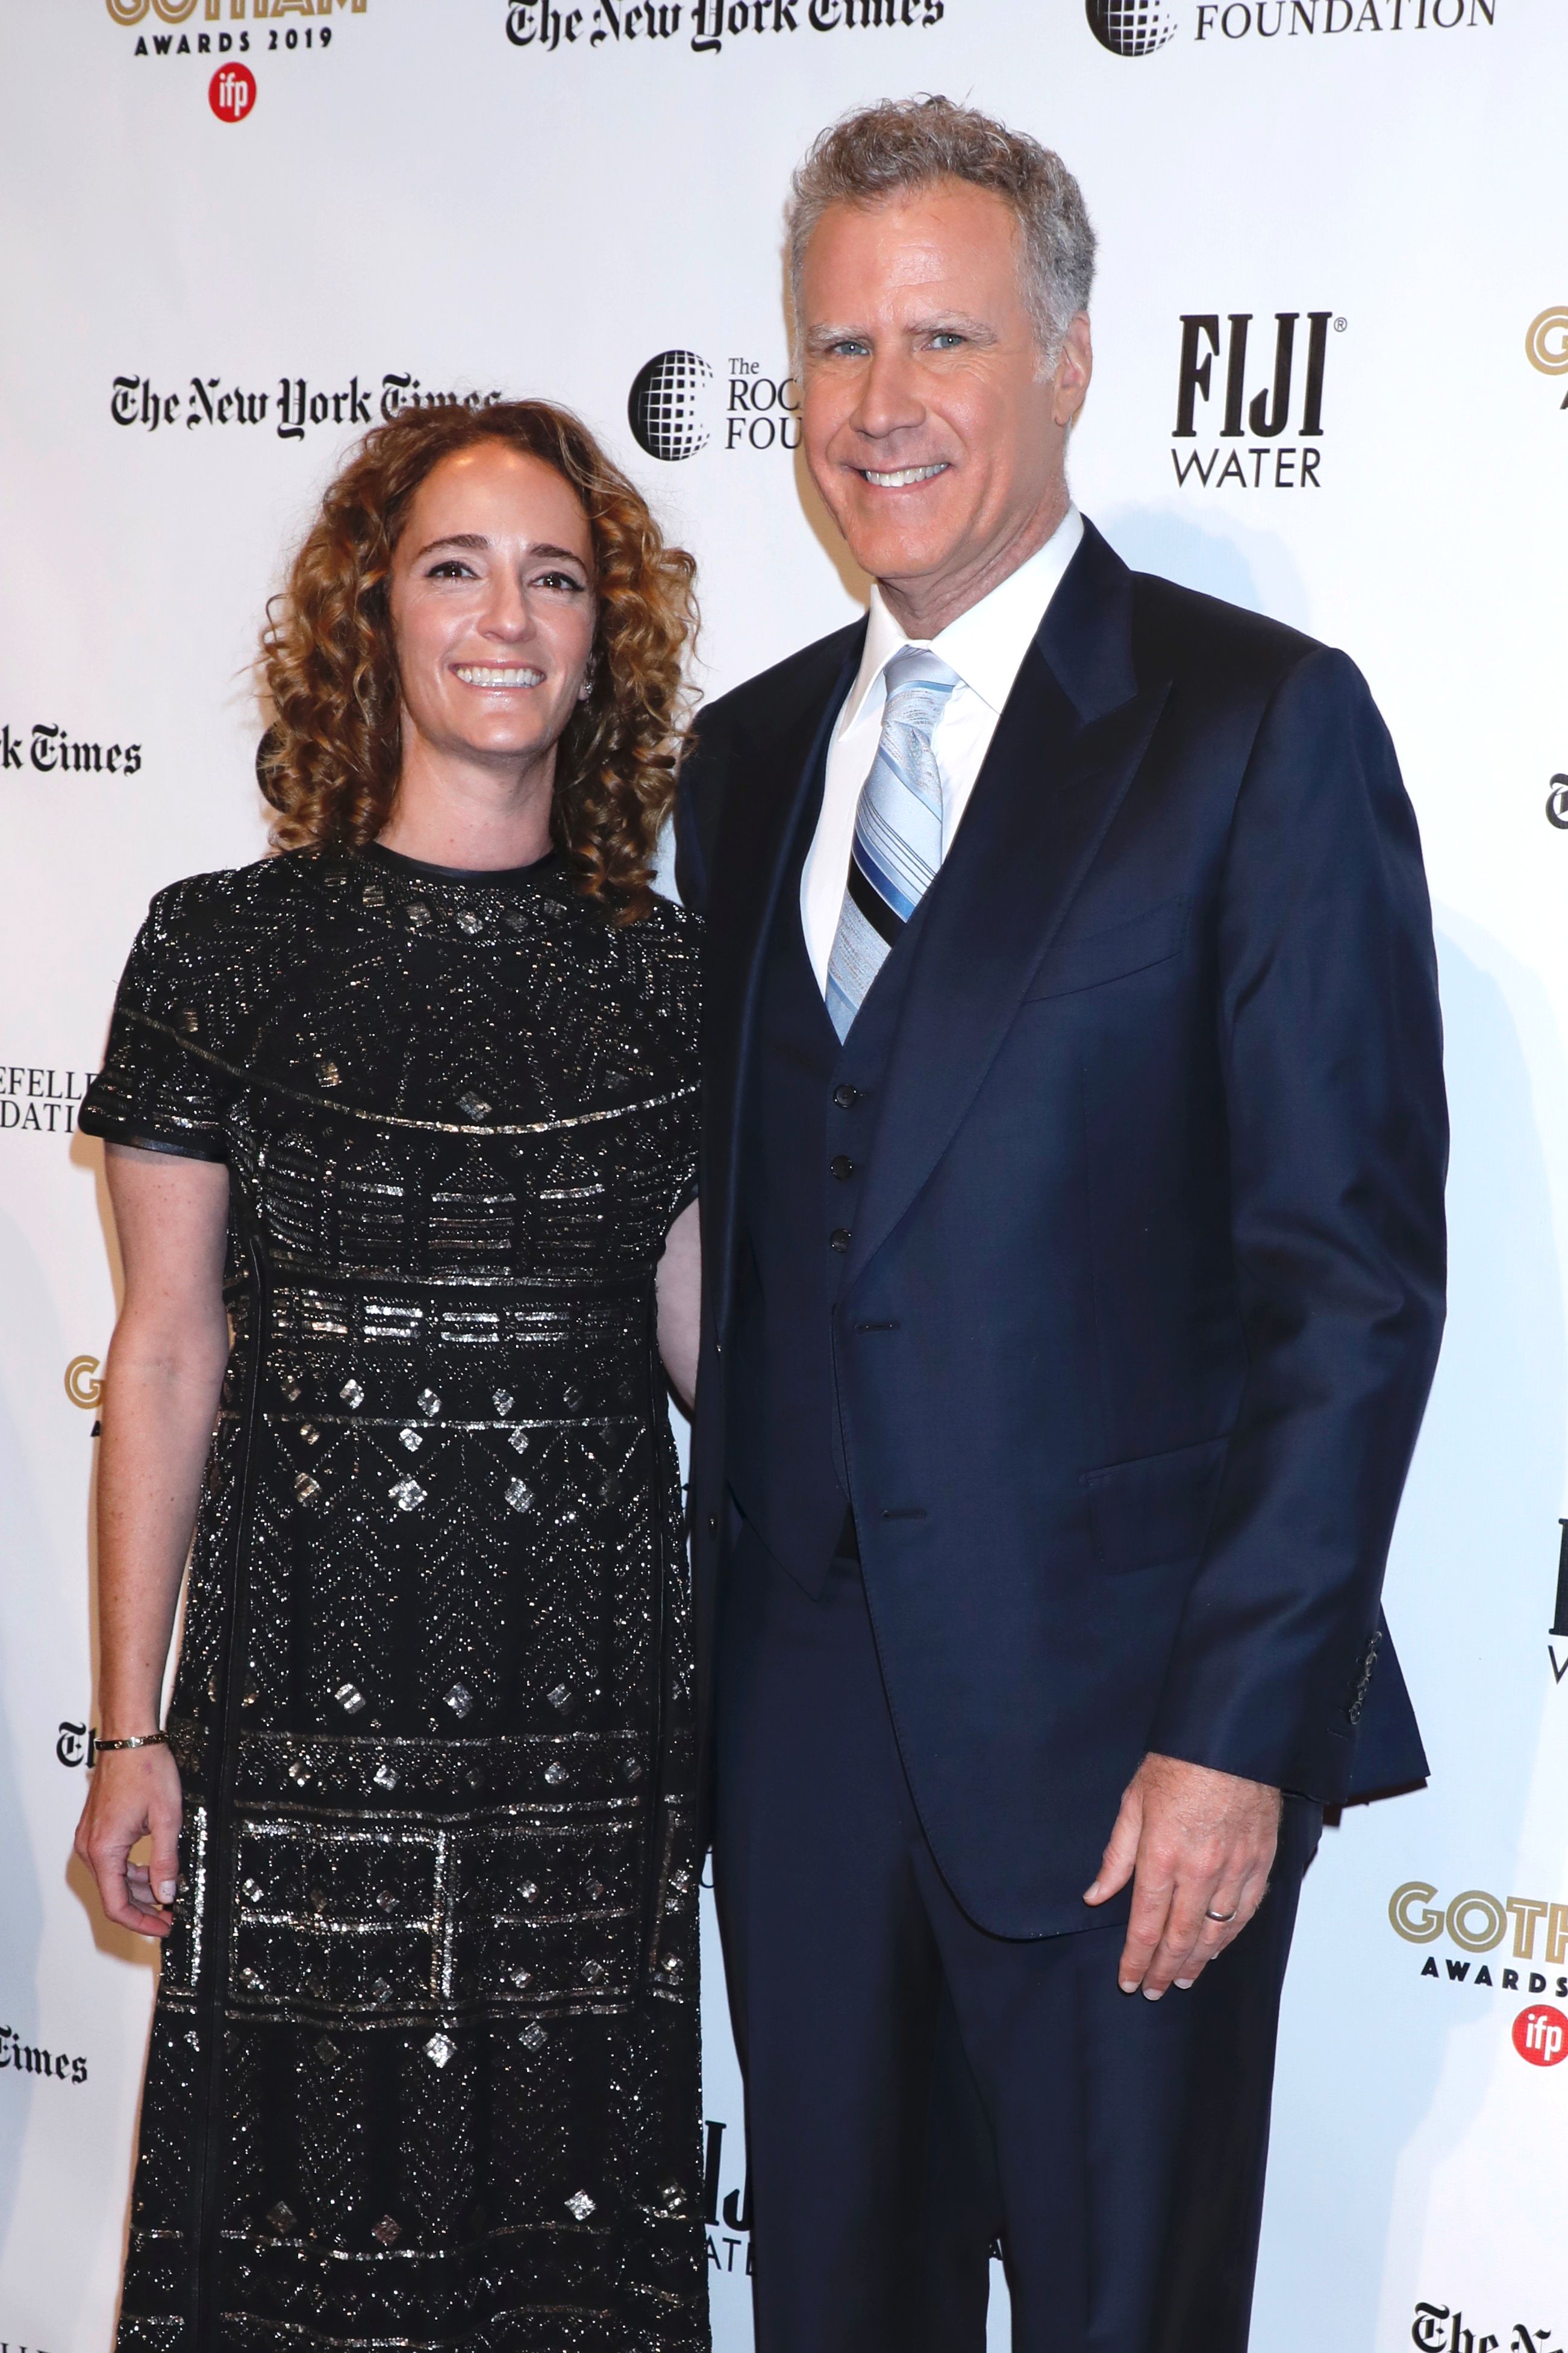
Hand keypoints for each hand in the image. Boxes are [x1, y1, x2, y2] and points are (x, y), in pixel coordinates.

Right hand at [74, 1744, 183, 1938]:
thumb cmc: (145, 1769)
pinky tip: (154, 1869)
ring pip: (114, 1878)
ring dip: (140, 1888)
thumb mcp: (167, 1820)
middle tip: (170, 1914)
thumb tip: (167, 1893)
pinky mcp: (97, 1829)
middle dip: (144, 1907)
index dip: (141, 1922)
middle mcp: (91, 1847)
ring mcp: (92, 1837)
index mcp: (104, 1850)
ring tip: (168, 1892)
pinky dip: (133, 1870)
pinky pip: (113, 1860)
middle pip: (115, 1893)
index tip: (162, 1927)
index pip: (117, 1905)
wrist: (130, 1739)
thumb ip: (166, 1861)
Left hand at [1083, 1751, 1280, 1998]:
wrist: (1229, 1738)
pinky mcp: (1261, 1861)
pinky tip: (1219, 1947)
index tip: (1129, 1981)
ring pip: (1216, 1931)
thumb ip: (1116, 1856)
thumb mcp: (1132, 1804)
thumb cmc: (1177, 1764)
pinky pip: (1247, 1911)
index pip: (1145, 1924)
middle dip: (1164, 1968)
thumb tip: (1095, 1895)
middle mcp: (1200, 1870)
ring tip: (1183, 1977)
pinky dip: (1231, 1935)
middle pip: (1180, 1937)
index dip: (1136, 1959)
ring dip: (1198, 1960)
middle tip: (1155, 1990)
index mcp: (1162, 1856)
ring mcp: (1235, 1868)